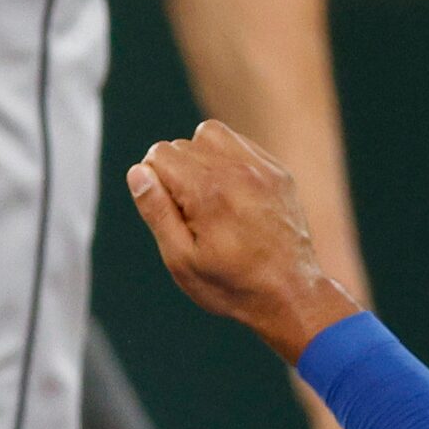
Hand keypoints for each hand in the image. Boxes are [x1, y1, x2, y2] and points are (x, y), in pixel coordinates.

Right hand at [127, 120, 360, 363]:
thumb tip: (138, 172)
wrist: (290, 294)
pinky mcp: (277, 171)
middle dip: (176, 174)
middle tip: (193, 216)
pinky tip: (231, 194)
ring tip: (208, 195)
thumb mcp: (182, 260)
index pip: (159, 154)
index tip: (171, 214)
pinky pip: (240, 144)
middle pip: (182, 145)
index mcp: (207, 192)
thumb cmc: (231, 285)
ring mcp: (260, 168)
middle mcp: (235, 170)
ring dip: (200, 157)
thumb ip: (157, 212)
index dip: (154, 183)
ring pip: (210, 134)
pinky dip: (227, 160)